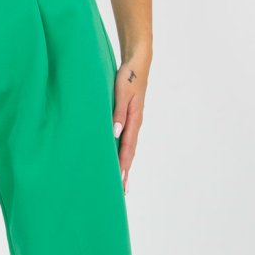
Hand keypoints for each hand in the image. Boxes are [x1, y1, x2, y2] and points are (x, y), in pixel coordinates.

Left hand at [112, 46, 150, 192]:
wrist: (138, 61)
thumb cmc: (129, 75)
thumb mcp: (122, 92)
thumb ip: (118, 112)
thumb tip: (115, 133)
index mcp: (134, 120)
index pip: (127, 148)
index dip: (123, 166)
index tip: (120, 182)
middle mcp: (135, 124)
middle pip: (129, 153)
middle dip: (125, 172)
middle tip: (121, 192)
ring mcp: (132, 121)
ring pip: (127, 148)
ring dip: (124, 164)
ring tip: (120, 181)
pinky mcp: (128, 117)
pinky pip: (125, 139)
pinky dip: (121, 151)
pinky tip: (117, 158)